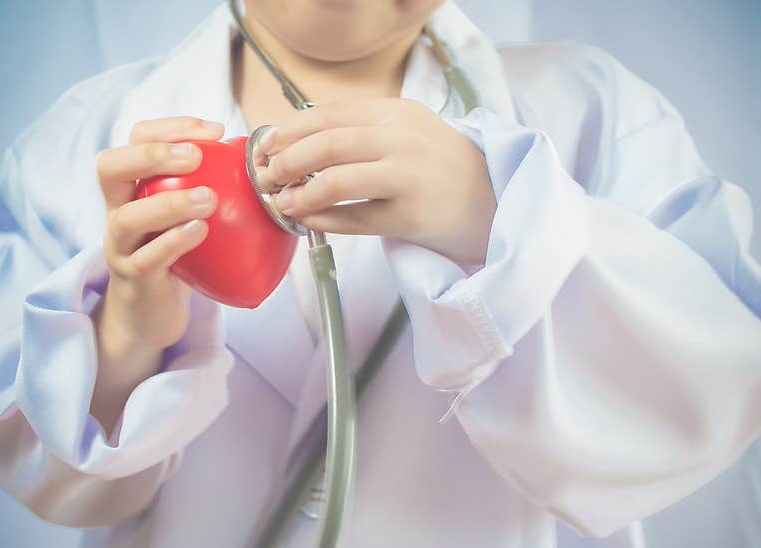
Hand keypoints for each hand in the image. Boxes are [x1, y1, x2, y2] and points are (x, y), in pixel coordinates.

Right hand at [91, 116, 223, 434]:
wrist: (150, 315)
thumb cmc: (178, 257)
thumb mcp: (187, 217)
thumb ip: (210, 188)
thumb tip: (264, 165)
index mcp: (132, 187)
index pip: (135, 139)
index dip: (170, 127)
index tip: (214, 130)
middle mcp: (117, 211)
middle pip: (110, 167)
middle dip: (152, 154)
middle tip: (196, 155)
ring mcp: (120, 247)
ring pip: (128, 218)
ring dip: (169, 203)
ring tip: (207, 198)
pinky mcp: (133, 280)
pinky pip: (148, 259)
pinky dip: (174, 243)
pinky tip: (200, 232)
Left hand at [257, 99, 495, 264]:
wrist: (494, 201)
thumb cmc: (442, 168)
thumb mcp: (409, 131)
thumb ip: (365, 129)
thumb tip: (302, 141)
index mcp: (397, 113)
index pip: (330, 114)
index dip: (290, 129)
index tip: (267, 144)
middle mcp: (402, 139)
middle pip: (327, 144)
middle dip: (287, 160)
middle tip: (266, 175)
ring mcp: (406, 177)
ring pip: (336, 180)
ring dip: (299, 193)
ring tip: (282, 202)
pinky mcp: (408, 215)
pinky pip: (353, 218)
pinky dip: (323, 220)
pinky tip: (308, 220)